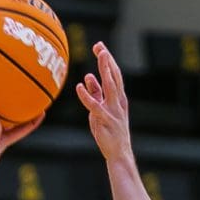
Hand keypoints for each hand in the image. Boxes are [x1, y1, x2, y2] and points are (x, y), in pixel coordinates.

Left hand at [76, 41, 132, 164]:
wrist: (118, 153)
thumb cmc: (109, 131)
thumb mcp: (101, 109)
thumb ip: (96, 93)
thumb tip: (88, 77)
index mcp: (119, 99)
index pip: (114, 75)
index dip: (108, 60)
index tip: (100, 47)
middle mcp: (118, 102)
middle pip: (114, 76)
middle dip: (107, 60)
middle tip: (100, 46)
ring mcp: (113, 111)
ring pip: (110, 86)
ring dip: (105, 70)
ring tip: (100, 57)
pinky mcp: (105, 121)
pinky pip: (95, 106)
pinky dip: (87, 95)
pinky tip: (80, 86)